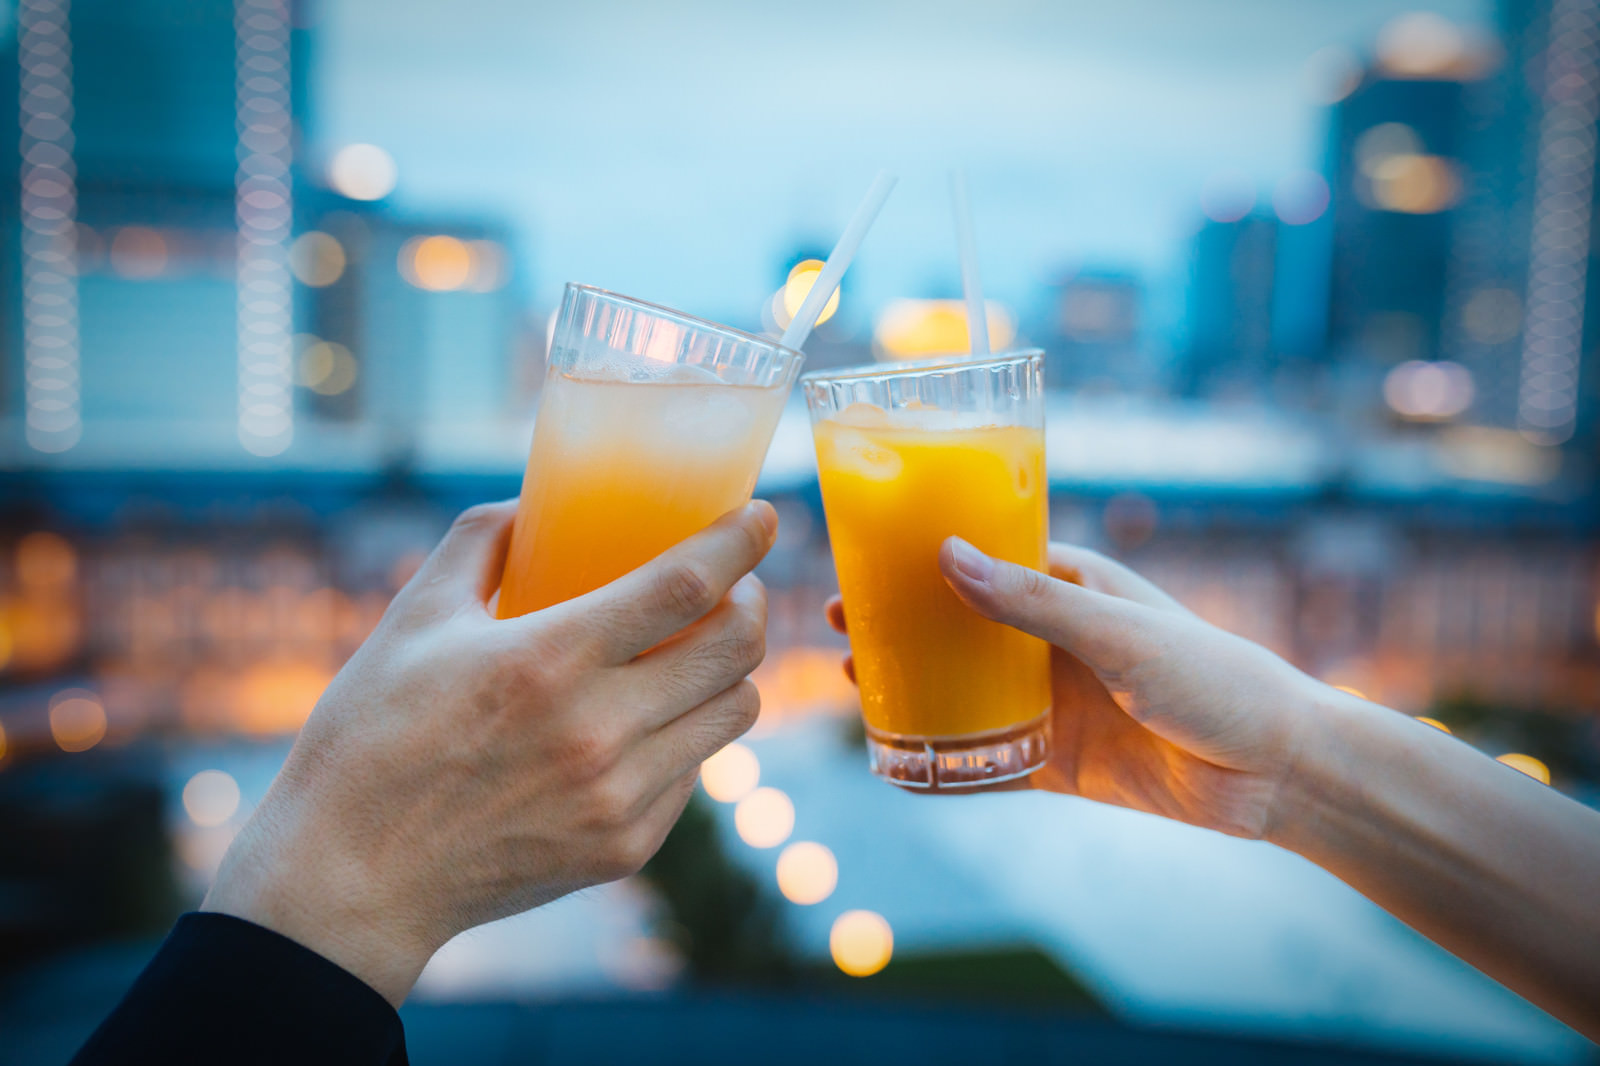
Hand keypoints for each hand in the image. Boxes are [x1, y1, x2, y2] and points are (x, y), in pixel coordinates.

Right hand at [205, 500, 777, 1004]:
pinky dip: (688, 733)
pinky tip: (651, 720)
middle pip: (736, 648)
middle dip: (753, 600)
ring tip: (698, 651)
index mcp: (550, 659)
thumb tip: (533, 505)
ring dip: (730, 669)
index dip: (741, 541)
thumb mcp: (414, 620)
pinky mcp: (625, 848)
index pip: (688, 584)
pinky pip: (695, 772)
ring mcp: (619, 797)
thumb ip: (479, 545)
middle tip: (734, 583)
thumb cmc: (372, 739)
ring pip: (733, 713)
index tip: (764, 516)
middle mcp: (600, 730)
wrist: (351, 879)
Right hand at [827, 538, 1318, 838]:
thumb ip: (1032, 602)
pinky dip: (945, 763)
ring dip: (914, 688)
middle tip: (839, 624)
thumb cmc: (1215, 678)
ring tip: (855, 685)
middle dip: (903, 625)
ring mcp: (1055, 701)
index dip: (925, 558)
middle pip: (961, 627)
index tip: (866, 558)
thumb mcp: (1118, 632)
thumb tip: (945, 556)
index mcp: (1073, 588)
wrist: (1278, 773)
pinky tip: (899, 765)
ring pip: (965, 691)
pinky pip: (988, 760)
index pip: (985, 559)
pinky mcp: (1060, 762)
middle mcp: (1056, 641)